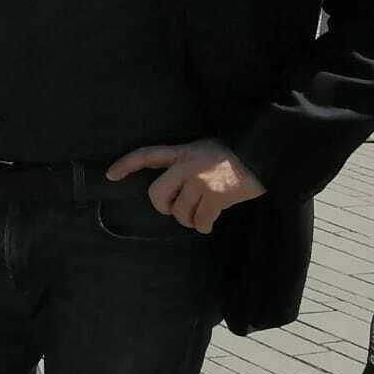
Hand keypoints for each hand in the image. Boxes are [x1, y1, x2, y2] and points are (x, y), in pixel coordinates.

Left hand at [106, 139, 265, 233]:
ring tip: (199, 215)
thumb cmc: (234, 153)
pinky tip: (208, 224)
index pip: (146, 155)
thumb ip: (185, 160)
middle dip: (164, 207)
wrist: (263, 155)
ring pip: (180, 212)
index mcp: (182, 151)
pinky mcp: (217, 197)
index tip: (109, 175)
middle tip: (174, 210)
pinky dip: (203, 226)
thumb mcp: (204, 147)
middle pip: (157, 195)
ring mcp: (201, 182)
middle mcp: (186, 166)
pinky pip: (201, 221)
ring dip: (189, 219)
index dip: (125, 164)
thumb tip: (175, 185)